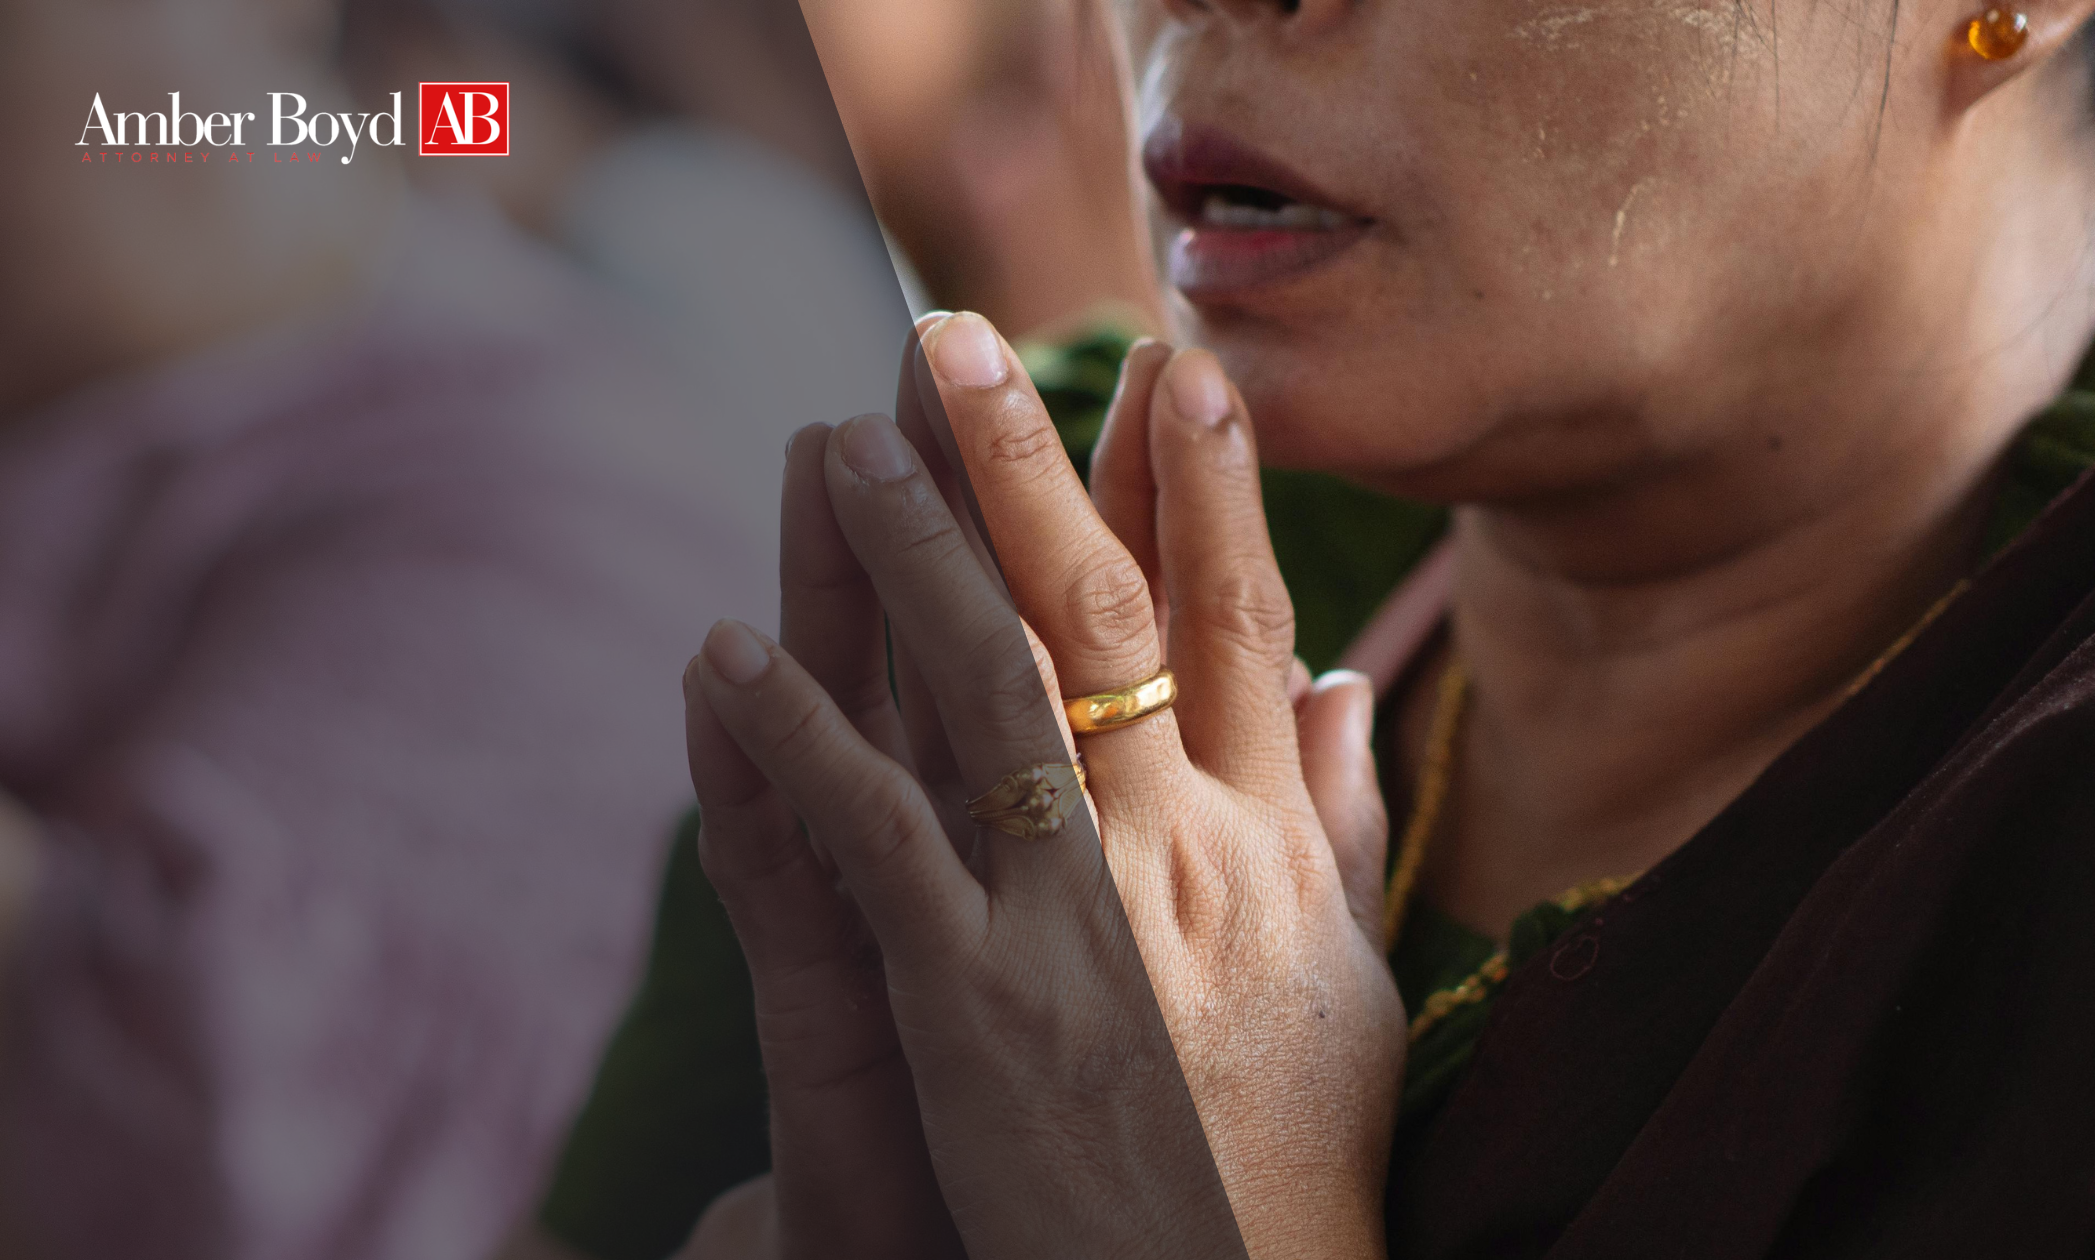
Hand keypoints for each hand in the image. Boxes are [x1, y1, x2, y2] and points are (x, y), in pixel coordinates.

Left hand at [689, 313, 1401, 1258]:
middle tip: (953, 341)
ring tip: (834, 446)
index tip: (1179, 367)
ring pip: (985, 689)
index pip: (1240, 622)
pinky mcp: (978, 993)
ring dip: (903, 556)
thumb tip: (1358, 687)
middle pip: (1101, 617)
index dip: (1210, 487)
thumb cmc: (1294, 1152)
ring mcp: (1081, 915)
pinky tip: (728, 654)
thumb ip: (1343, 822)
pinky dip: (799, 736)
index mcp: (1273, 842)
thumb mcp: (1346, 977)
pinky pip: (874, 834)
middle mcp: (1187, 850)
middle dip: (1028, 465)